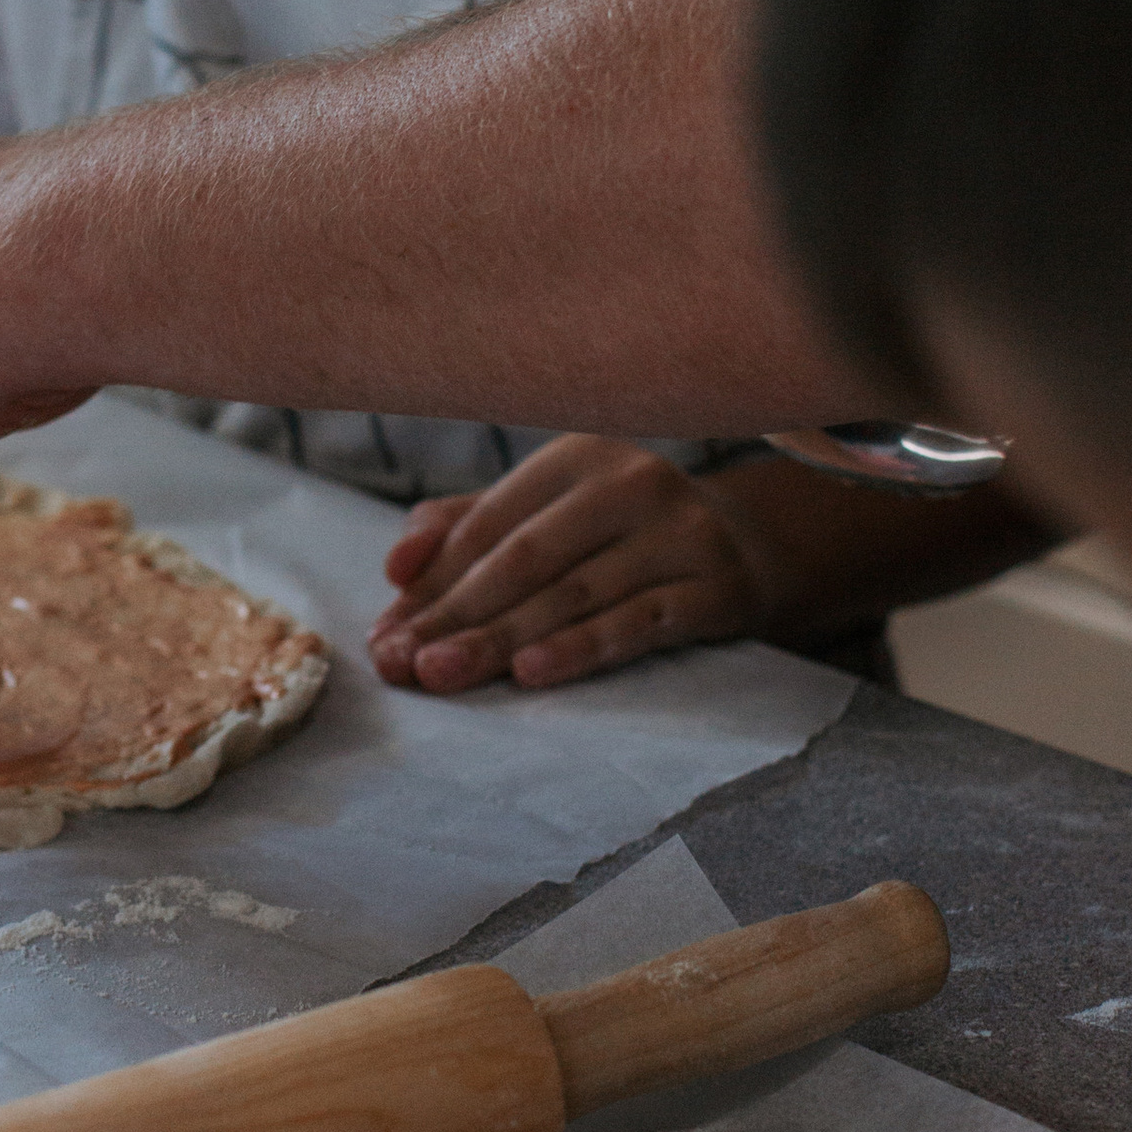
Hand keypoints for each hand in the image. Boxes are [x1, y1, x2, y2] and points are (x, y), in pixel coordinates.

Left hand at [368, 435, 760, 693]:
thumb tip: (395, 570)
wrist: (748, 549)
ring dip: (502, 640)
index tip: (383, 634)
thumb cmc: (619, 536)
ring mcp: (679, 534)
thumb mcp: (549, 516)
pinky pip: (639, 623)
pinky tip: (533, 673)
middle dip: (455, 616)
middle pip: (525, 559)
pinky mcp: (717, 587)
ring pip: (574, 594)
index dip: (432, 582)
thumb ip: (466, 530)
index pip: (489, 525)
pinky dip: (582, 647)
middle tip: (402, 665)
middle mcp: (630, 483)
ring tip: (443, 674)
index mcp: (576, 457)